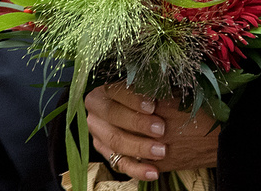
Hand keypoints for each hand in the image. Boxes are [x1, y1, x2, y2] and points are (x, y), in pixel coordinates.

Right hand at [84, 83, 218, 181]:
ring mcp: (99, 136)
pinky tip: (153, 172)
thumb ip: (151, 89)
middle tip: (161, 129)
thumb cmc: (148, 98)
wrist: (146, 118)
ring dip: (140, 148)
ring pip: (116, 143)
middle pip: (113, 117)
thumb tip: (165, 90)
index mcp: (102, 93)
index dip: (134, 100)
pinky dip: (138, 170)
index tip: (153, 106)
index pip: (116, 93)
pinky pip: (121, 164)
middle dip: (138, 124)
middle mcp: (96, 115)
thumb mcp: (147, 90)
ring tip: (162, 151)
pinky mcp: (108, 155)